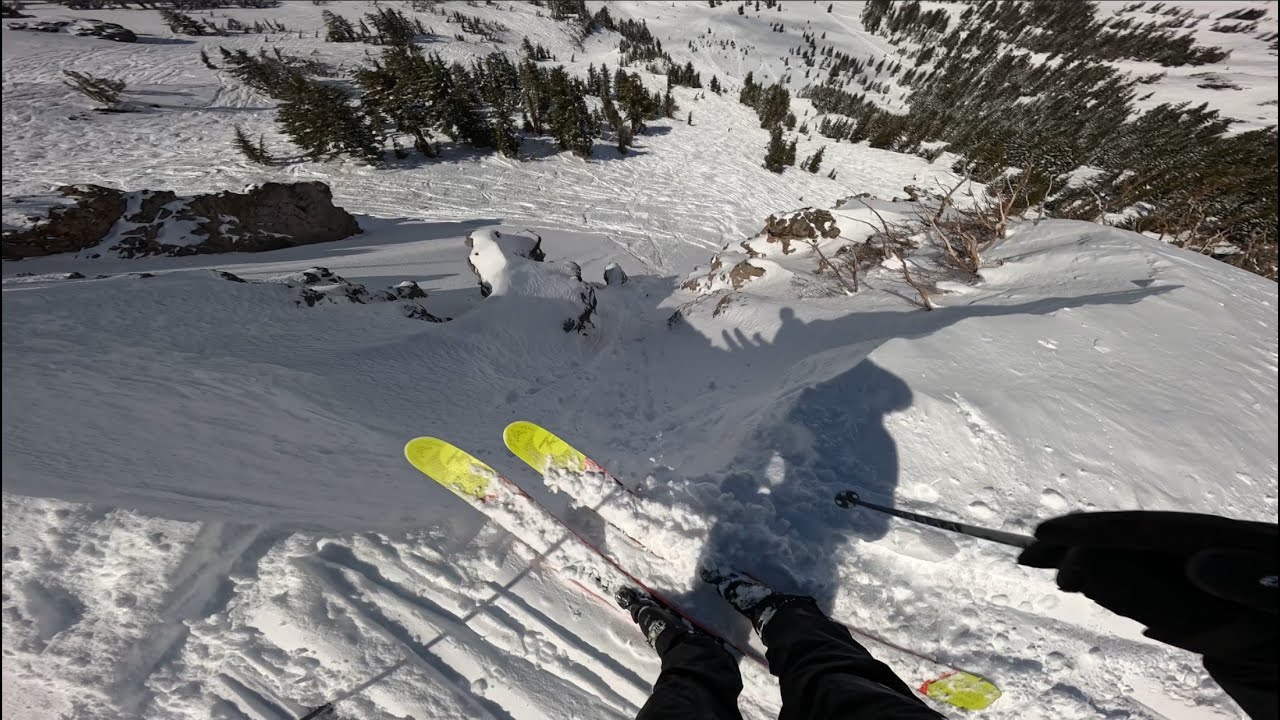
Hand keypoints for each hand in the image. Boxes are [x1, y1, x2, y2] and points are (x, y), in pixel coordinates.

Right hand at [1018, 511, 1276, 660]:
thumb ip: (1260, 589)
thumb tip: (1200, 560)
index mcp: (1255, 551)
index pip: (1166, 533)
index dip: (1106, 530)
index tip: (1051, 532)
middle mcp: (1234, 569)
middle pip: (1150, 551)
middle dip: (1090, 550)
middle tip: (1031, 558)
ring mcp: (1230, 602)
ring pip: (1154, 581)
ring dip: (1102, 575)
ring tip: (1052, 568)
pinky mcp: (1231, 636)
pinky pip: (1173, 613)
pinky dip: (1135, 603)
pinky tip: (1107, 593)